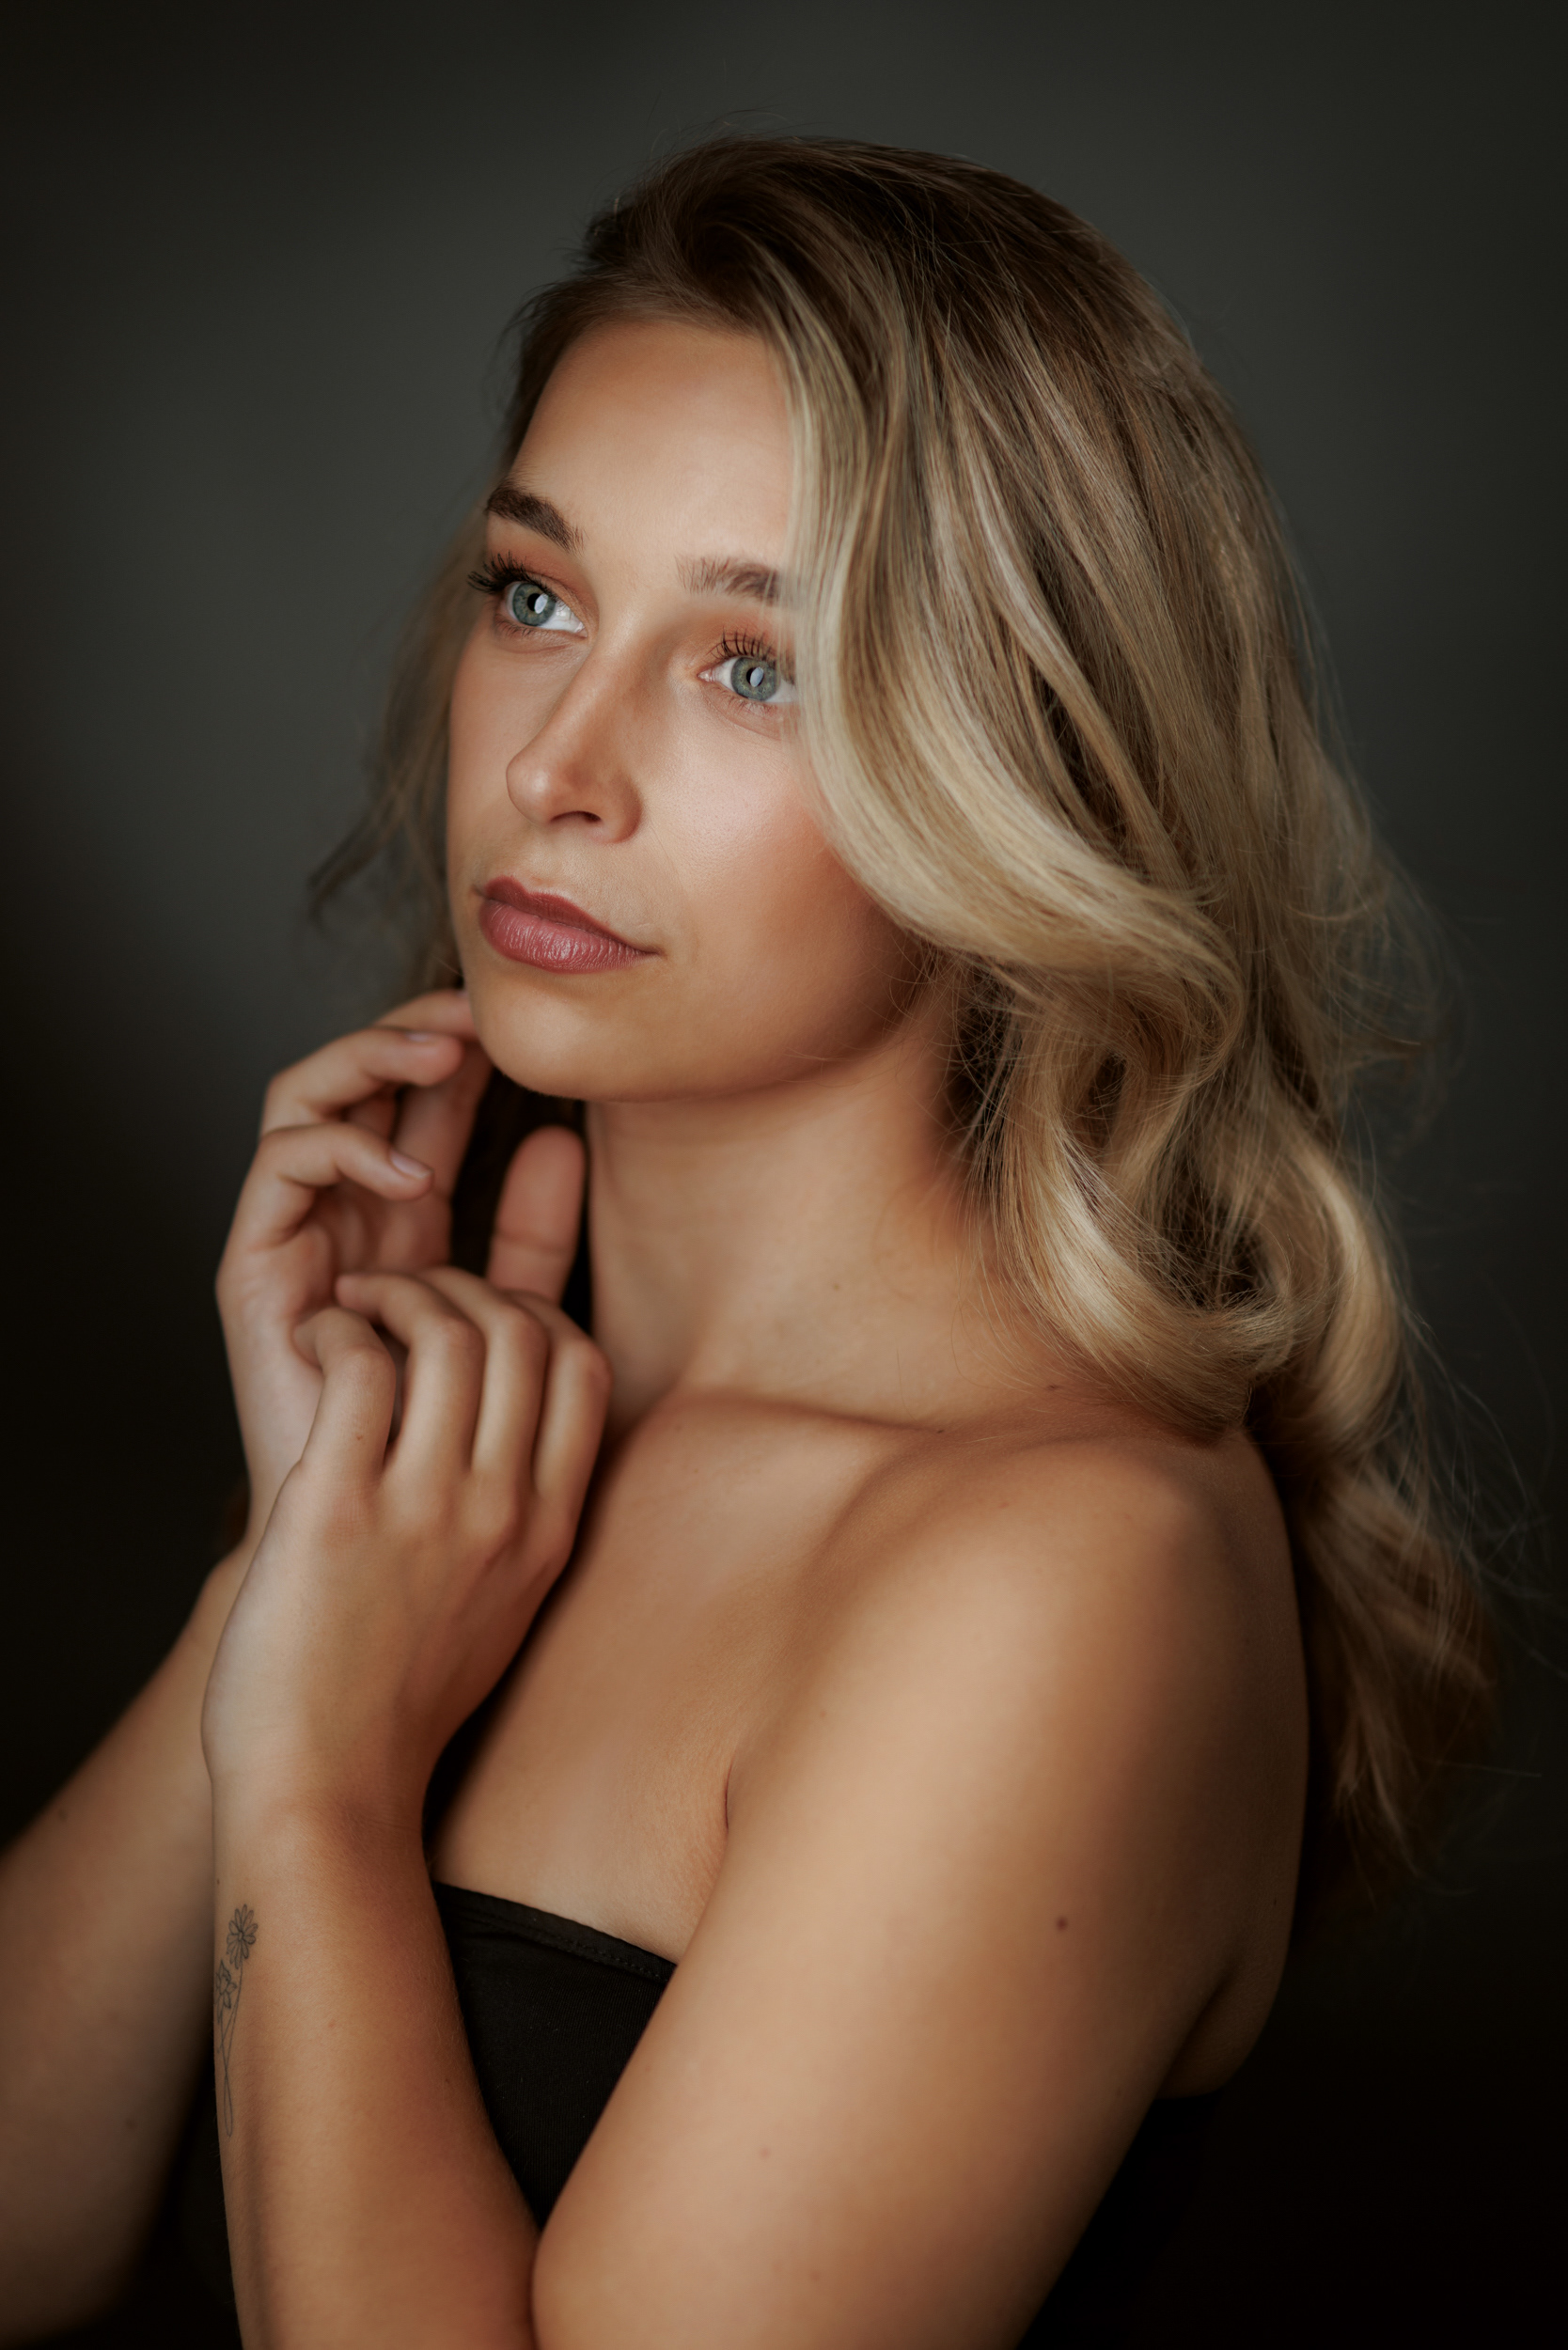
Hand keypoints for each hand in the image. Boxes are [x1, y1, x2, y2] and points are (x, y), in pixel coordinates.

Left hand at [202, 1267, 610, 1820]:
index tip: (471, 1316)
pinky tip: (314, 1344)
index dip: (531, 1310)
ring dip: (390, 1293)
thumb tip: (515, 1437)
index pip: (584, 1367)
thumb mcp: (505, 1608)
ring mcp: (425, 1510)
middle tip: (397, 1299)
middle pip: (519, 1329)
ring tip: (350, 1310)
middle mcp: (502, 1512)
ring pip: (445, 1331)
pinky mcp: (338, 1511)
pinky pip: (359, 1369)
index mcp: (549, 1530)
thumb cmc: (397, 1703)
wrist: (326, 1790)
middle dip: (455, 1285)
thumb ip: (523, 1520)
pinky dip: (336, 1331)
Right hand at [215, 990, 585, 1549]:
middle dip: (416, 1025)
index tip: (534, 1023)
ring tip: (442, 1055)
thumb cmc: (439, 1434)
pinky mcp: (254, 1263)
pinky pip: (280, 1164)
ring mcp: (293, 1229)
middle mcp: (338, 1207)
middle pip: (359, 1073)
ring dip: (374, 1057)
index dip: (468, 1046)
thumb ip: (533, 1237)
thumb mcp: (507, 1314)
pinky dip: (345, 1144)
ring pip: (305, 1094)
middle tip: (481, 1010)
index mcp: (399, 1211)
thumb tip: (560, 1138)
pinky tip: (412, 1169)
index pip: (423, 1095)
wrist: (368, 1543)